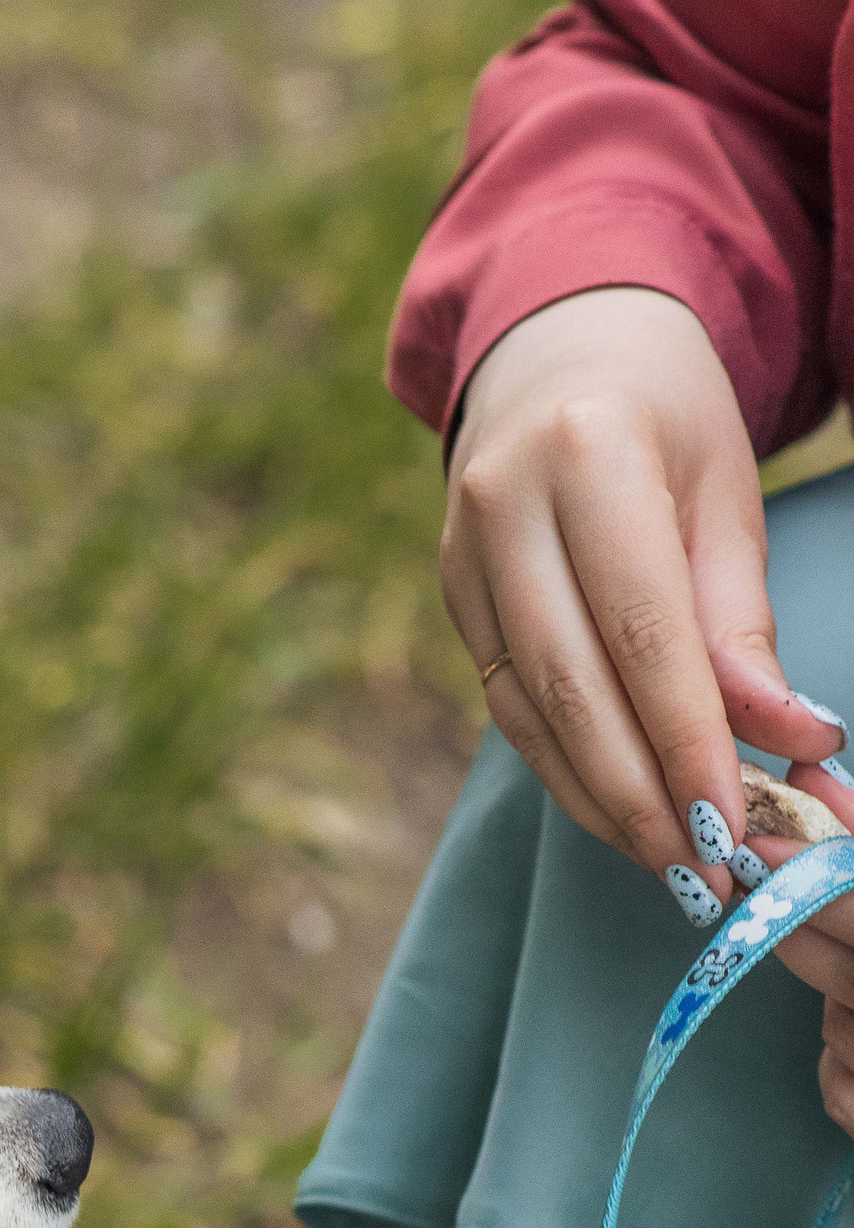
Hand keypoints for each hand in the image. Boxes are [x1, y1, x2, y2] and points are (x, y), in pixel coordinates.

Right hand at [444, 288, 846, 918]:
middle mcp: (505, 507)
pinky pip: (508, 705)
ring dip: (600, 798)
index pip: (641, 629)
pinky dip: (564, 768)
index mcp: (587, 454)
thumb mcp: (723, 493)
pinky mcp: (451, 599)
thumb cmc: (664, 415)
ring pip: (529, 710)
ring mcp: (461, 557)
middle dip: (640, 790)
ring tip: (667, 859)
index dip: (685, 736)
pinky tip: (616, 813)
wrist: (558, 349)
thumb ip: (742, 622)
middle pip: (572, 684)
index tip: (731, 817)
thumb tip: (791, 737)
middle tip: (700, 866)